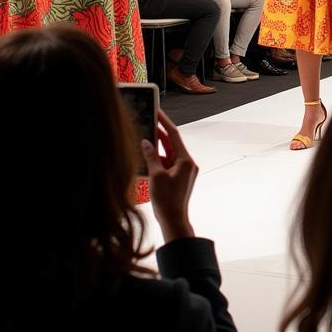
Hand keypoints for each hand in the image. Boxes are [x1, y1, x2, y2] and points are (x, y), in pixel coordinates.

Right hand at [143, 109, 197, 242]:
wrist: (174, 221)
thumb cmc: (166, 200)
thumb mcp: (156, 175)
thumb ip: (151, 156)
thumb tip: (145, 141)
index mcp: (185, 160)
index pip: (174, 135)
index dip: (164, 122)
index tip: (157, 111)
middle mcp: (187, 163)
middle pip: (172, 143)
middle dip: (160, 133)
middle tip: (148, 120)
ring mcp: (184, 171)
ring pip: (169, 153)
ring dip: (158, 146)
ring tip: (144, 135)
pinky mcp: (179, 177)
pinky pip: (168, 162)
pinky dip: (158, 158)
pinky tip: (147, 155)